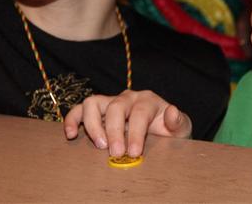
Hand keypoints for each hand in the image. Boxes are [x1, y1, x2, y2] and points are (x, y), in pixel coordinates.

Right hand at [63, 89, 191, 156]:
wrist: (161, 131)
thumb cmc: (169, 130)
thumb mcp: (180, 128)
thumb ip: (178, 121)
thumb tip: (172, 111)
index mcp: (148, 100)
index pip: (140, 113)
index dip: (136, 133)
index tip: (133, 153)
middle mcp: (128, 98)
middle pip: (116, 107)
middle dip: (114, 131)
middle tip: (116, 153)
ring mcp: (110, 102)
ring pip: (93, 103)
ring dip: (93, 124)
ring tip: (99, 145)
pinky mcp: (97, 111)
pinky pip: (80, 110)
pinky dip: (72, 119)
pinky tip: (70, 134)